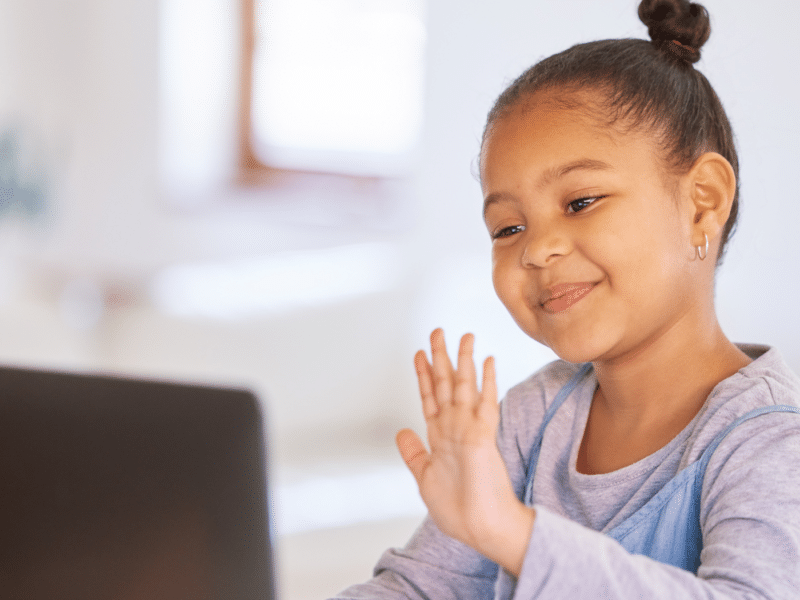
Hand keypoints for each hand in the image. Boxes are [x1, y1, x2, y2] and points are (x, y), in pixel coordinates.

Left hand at [396, 329, 534, 575]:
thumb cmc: (458, 508)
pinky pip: (484, 403)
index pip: (430, 397)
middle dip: (440, 357)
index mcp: (440, 436)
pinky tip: (486, 361)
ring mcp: (470, 429)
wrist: (481, 528)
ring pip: (464, 386)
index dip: (423, 374)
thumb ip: (414, 452)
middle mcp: (455, 427)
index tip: (419, 353)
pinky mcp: (483, 437)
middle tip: (437, 331)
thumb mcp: (424, 477)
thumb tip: (401, 431)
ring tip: (463, 336)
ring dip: (463, 360)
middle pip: (445, 384)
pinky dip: (485, 382)